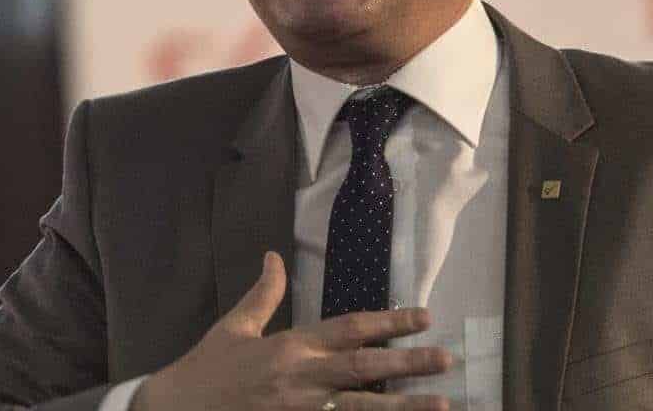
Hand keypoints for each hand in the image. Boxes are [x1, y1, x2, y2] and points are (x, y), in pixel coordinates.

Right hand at [131, 251, 451, 410]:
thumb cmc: (207, 370)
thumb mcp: (234, 328)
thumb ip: (263, 294)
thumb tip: (275, 256)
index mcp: (290, 346)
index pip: (349, 328)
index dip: (389, 321)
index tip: (424, 317)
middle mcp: (301, 378)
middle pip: (364, 367)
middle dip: (408, 363)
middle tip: (446, 359)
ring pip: (361, 409)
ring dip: (403, 407)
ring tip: (442, 404)